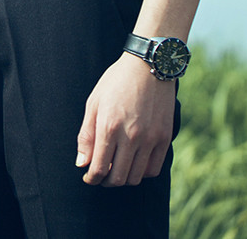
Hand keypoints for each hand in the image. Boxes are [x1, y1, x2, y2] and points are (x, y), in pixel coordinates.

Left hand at [75, 54, 175, 186]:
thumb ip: (86, 135)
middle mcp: (131, 136)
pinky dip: (142, 172)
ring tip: (118, 168)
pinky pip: (153, 169)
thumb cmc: (116, 82)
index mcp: (109, 126)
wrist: (148, 65)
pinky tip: (135, 162)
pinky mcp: (164, 138)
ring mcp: (150, 138)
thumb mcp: (94, 102)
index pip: (99, 169)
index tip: (89, 177)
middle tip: (102, 174)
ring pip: (135, 177)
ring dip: (124, 178)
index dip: (91, 178)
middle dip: (106, 181)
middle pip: (118, 178)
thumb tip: (81, 164)